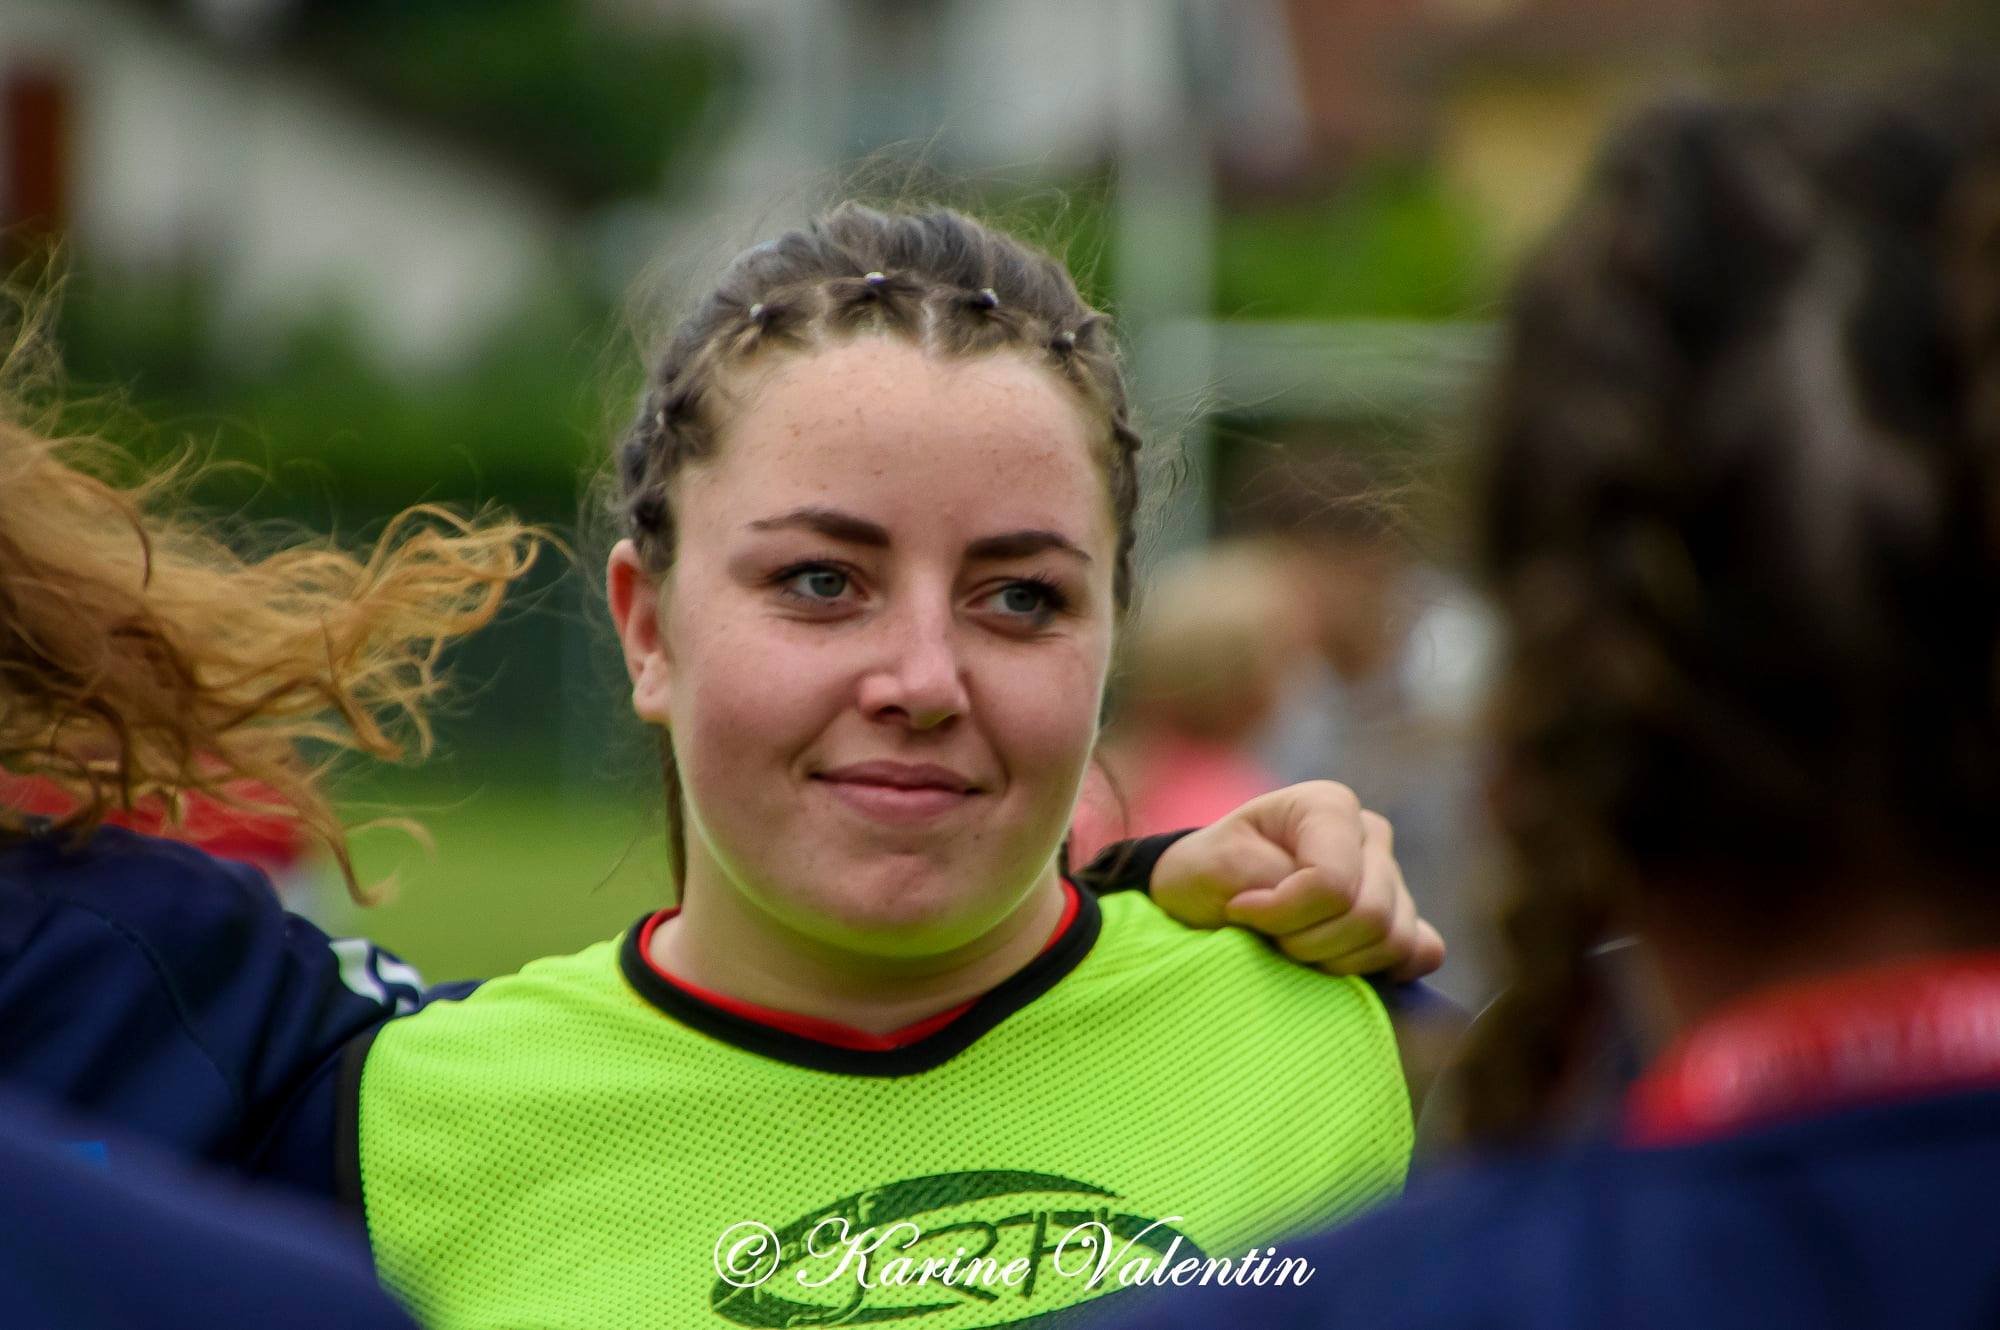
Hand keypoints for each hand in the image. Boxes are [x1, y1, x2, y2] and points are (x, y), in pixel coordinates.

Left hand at [1148, 781, 1445, 981]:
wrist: (1207, 897)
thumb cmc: (1208, 873)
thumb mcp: (1216, 866)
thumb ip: (1268, 879)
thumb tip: (1329, 907)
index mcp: (1329, 806)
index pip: (1332, 882)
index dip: (1283, 913)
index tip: (1240, 911)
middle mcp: (1370, 834)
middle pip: (1369, 915)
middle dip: (1308, 942)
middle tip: (1266, 936)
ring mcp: (1393, 876)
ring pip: (1394, 941)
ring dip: (1333, 960)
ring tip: (1290, 945)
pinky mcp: (1404, 917)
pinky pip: (1421, 952)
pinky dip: (1382, 968)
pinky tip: (1337, 962)